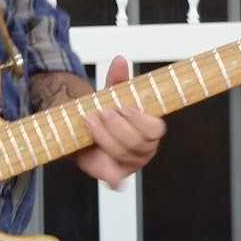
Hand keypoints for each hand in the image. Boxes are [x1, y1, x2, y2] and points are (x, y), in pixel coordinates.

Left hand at [75, 55, 165, 188]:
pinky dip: (112, 176)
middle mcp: (144, 148)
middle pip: (138, 143)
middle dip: (118, 127)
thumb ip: (116, 79)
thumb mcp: (110, 93)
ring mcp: (129, 163)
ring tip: (90, 121)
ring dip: (105, 136)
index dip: (139, 119)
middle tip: (102, 112)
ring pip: (123, 154)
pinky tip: (101, 163)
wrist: (85, 128)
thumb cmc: (105, 112)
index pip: (155, 128)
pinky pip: (116, 179)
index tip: (123, 107)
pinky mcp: (113, 174)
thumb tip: (119, 61)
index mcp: (149, 128)